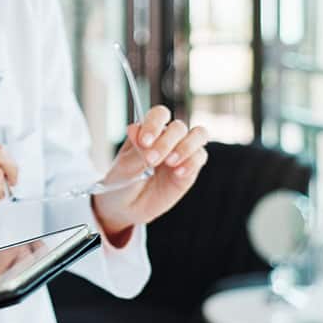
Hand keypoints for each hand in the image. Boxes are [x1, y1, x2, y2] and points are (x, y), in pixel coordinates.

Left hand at [91, 106, 208, 237]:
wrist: (125, 208)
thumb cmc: (121, 182)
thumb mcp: (124, 167)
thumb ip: (136, 150)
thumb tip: (137, 128)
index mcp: (147, 131)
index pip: (159, 115)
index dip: (155, 124)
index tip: (145, 142)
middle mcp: (166, 138)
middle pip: (178, 126)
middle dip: (166, 142)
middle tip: (152, 160)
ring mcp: (180, 153)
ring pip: (198, 135)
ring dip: (185, 147)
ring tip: (170, 162)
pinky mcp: (190, 170)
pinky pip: (200, 157)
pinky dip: (191, 163)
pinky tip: (178, 173)